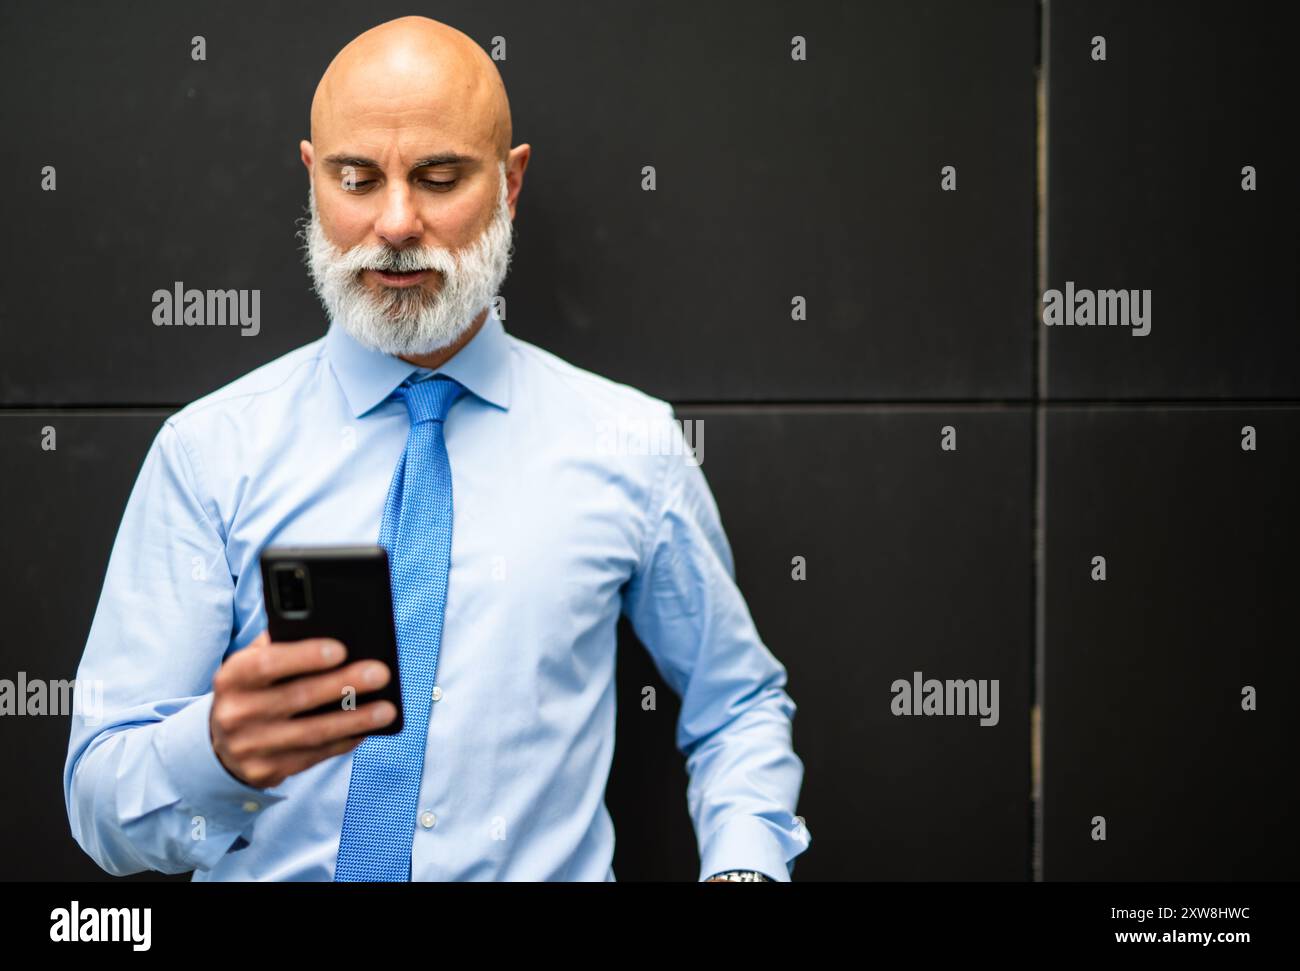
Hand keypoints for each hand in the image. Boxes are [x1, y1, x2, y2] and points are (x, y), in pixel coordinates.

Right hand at [210, 630, 395, 788]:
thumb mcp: (253, 663)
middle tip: (380, 673)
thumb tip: (335, 629)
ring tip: (387, 709)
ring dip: (355, 721)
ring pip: (311, 733)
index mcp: (232, 677)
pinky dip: (344, 742)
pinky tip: (367, 729)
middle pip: (298, 697)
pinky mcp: (265, 772)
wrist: (221, 742)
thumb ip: (282, 643)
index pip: (267, 664)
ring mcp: (249, 747)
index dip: (304, 656)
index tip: (341, 649)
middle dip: (344, 684)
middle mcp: (235, 713)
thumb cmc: (254, 689)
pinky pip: (314, 756)